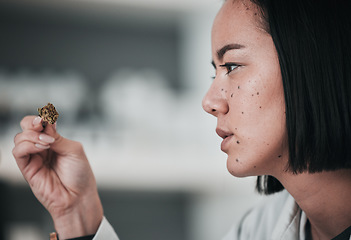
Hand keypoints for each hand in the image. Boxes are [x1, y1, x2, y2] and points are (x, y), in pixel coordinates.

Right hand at [12, 116, 102, 238]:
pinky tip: (42, 148)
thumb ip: (57, 137)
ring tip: (48, 143)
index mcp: (56, 141)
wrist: (78, 197)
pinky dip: (27, 145)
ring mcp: (34, 158)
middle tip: (42, 124)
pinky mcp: (27, 168)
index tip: (49, 117)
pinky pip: (18, 152)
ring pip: (20, 137)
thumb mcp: (74, 150)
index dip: (43, 118)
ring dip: (32, 135)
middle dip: (32, 122)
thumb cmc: (80, 175)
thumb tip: (44, 125)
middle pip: (27, 127)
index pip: (42, 123)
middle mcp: (43, 147)